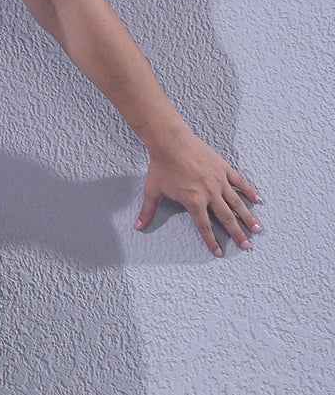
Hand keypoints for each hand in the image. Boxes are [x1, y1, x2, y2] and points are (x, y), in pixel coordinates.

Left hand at [135, 131, 262, 256]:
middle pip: (226, 218)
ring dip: (248, 216)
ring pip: (237, 202)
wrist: (171, 142)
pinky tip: (257, 199)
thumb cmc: (161, 166)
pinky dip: (249, 191)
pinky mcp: (223, 168)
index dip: (211, 241)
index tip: (219, 253)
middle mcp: (209, 193)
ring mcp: (218, 180)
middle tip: (247, 246)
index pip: (204, 226)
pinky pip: (239, 181)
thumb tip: (138, 226)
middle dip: (237, 234)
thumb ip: (148, 211)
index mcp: (194, 202)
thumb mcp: (153, 191)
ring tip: (258, 228)